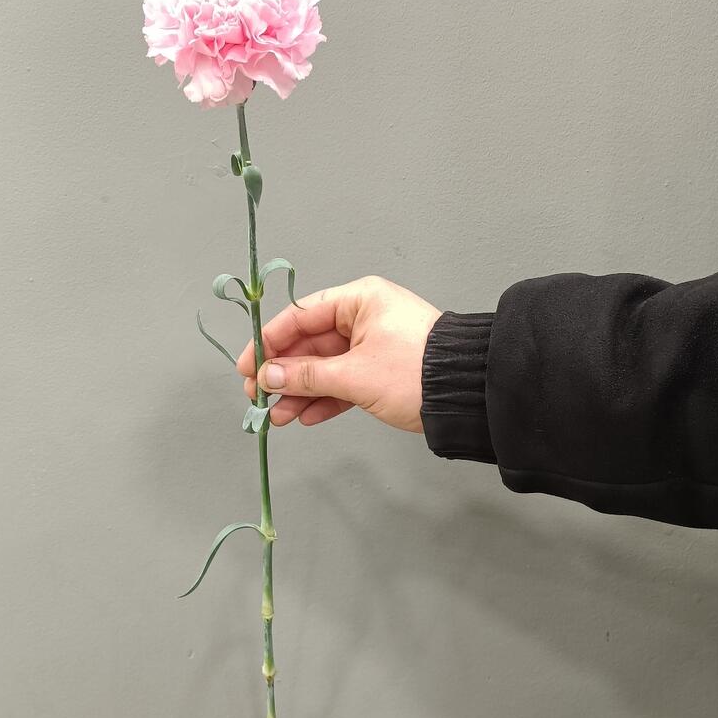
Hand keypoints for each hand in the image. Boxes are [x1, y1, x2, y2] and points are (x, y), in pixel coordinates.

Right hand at [237, 275, 442, 432]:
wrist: (469, 396)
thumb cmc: (417, 372)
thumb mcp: (354, 374)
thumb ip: (306, 375)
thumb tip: (269, 376)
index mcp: (359, 301)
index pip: (300, 316)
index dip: (269, 341)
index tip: (248, 366)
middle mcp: (364, 317)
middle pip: (309, 343)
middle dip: (283, 374)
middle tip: (258, 396)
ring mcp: (372, 345)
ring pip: (324, 367)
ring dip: (299, 392)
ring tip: (277, 416)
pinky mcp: (381, 371)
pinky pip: (342, 382)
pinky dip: (323, 399)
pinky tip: (303, 416)